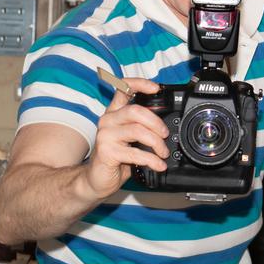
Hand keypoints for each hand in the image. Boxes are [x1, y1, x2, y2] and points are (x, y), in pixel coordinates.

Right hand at [83, 78, 169, 198]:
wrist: (97, 179)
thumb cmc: (116, 158)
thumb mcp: (130, 139)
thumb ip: (141, 127)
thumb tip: (166, 127)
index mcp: (114, 113)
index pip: (123, 88)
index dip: (140, 84)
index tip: (156, 88)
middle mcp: (108, 120)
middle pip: (135, 110)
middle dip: (156, 122)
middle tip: (165, 135)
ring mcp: (105, 135)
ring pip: (138, 130)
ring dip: (156, 143)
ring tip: (163, 153)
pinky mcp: (107, 152)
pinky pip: (135, 153)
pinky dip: (152, 160)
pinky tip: (158, 165)